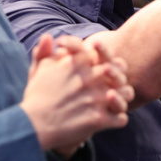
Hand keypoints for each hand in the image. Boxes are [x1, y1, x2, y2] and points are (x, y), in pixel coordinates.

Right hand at [21, 34, 133, 158]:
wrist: (33, 124)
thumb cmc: (36, 96)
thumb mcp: (38, 70)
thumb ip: (45, 52)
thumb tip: (48, 36)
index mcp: (79, 63)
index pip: (107, 56)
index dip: (109, 63)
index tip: (104, 72)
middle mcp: (91, 78)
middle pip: (120, 71)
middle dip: (119, 78)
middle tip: (114, 87)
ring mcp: (97, 98)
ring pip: (127, 93)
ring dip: (123, 98)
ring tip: (115, 104)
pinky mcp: (99, 119)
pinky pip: (122, 118)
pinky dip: (118, 120)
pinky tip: (110, 120)